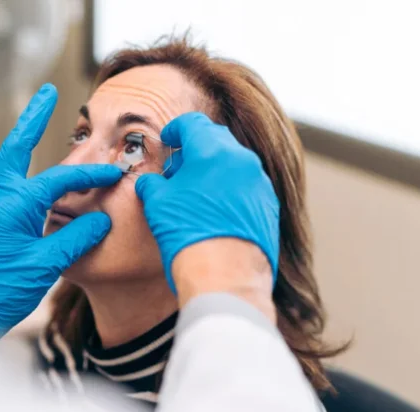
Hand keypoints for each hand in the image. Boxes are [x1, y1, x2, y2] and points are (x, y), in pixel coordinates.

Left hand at [0, 84, 121, 342]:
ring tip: (38, 117)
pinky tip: (36, 172)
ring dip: (25, 139)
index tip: (114, 174)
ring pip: (11, 164)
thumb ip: (76, 238)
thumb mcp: (47, 264)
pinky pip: (12, 186)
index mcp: (13, 204)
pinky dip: (26, 169)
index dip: (90, 175)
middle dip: (33, 119)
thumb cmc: (4, 289)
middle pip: (16, 147)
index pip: (59, 180)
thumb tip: (101, 220)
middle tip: (46, 92)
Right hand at [135, 112, 279, 291]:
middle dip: (196, 149)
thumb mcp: (158, 205)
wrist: (225, 278)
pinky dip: (229, 191)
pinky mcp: (269, 207)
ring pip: (234, 165)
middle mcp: (242, 161)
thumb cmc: (188, 237)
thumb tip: (150, 183)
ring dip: (213, 172)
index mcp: (213, 151)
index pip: (193, 124)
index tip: (168, 141)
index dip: (175, 130)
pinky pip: (247, 188)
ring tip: (195, 193)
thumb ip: (153, 185)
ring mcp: (260, 184)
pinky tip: (214, 211)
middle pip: (217, 140)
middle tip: (178, 169)